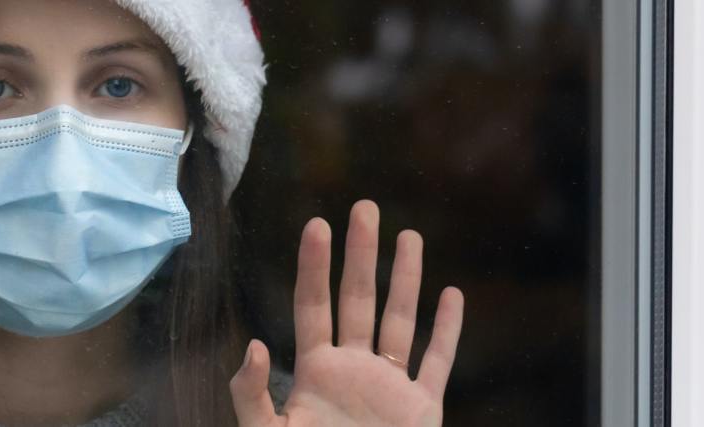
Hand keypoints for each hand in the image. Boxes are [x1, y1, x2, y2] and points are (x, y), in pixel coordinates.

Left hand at [229, 200, 464, 426]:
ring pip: (401, 321)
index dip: (314, 265)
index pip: (313, 305)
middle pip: (358, 300)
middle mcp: (354, 370)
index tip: (316, 224)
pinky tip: (453, 296)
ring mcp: (390, 387)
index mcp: (315, 372)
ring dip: (406, 279)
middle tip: (365, 208)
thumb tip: (254, 344)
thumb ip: (250, 395)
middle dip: (361, 254)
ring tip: (410, 236)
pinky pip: (438, 363)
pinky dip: (448, 331)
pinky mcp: (422, 409)